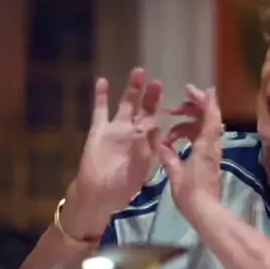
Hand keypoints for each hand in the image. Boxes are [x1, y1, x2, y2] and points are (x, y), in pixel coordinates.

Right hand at [61, 68, 162, 239]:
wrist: (98, 196)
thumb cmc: (122, 187)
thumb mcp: (142, 169)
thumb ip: (147, 149)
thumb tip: (154, 131)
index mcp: (147, 144)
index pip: (159, 123)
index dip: (164, 113)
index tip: (171, 103)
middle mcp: (133, 134)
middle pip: (145, 109)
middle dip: (152, 95)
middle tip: (159, 81)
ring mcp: (116, 130)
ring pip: (126, 105)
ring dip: (132, 89)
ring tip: (138, 72)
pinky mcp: (98, 131)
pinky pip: (100, 111)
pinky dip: (101, 96)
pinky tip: (103, 81)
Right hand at [157, 86, 223, 224]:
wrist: (206, 212)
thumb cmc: (190, 194)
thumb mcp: (175, 172)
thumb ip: (167, 153)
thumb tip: (156, 137)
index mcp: (205, 145)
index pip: (210, 114)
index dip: (202, 98)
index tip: (188, 89)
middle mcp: (213, 145)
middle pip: (208, 117)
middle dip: (191, 109)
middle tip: (172, 111)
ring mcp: (213, 152)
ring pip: (204, 128)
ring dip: (187, 124)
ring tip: (169, 134)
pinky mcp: (210, 159)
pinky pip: (202, 139)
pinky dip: (190, 135)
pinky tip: (174, 143)